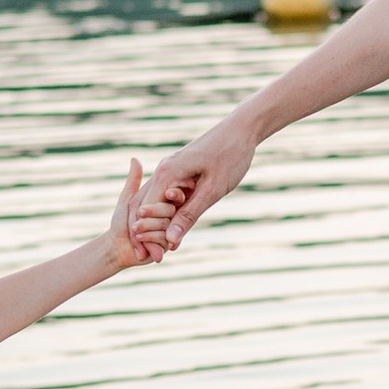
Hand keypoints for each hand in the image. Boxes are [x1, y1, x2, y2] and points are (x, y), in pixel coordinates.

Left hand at [103, 157, 162, 270]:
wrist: (117, 247)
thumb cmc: (120, 221)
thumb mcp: (127, 199)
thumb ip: (133, 181)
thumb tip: (135, 159)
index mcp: (161, 201)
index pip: (172, 193)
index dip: (172, 193)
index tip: (168, 193)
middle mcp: (169, 214)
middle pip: (170, 209)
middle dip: (152, 213)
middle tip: (137, 219)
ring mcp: (170, 229)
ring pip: (168, 223)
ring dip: (148, 227)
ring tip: (134, 231)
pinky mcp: (168, 243)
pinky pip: (165, 238)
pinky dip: (149, 239)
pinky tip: (139, 242)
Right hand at [134, 118, 258, 253]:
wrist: (242, 129)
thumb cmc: (230, 156)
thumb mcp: (212, 191)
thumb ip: (189, 215)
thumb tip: (171, 240)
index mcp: (167, 173)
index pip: (145, 211)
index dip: (146, 236)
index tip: (151, 257)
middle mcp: (164, 170)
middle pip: (146, 207)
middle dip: (149, 234)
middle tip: (157, 259)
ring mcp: (171, 169)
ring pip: (157, 202)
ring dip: (160, 225)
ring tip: (167, 250)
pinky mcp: (180, 171)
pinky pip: (168, 196)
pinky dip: (170, 213)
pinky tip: (178, 230)